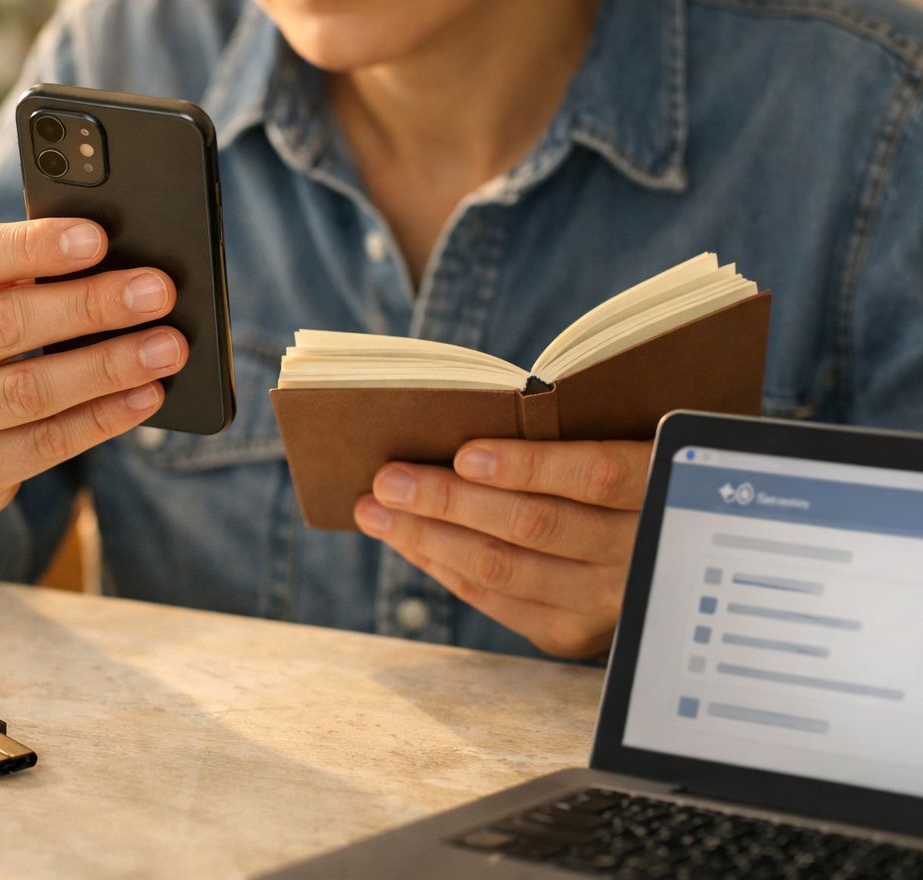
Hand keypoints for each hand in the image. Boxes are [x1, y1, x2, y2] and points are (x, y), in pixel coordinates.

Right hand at [0, 217, 187, 521]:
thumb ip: (7, 273)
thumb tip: (111, 262)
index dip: (33, 247)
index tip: (98, 238)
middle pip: (3, 326)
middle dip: (90, 306)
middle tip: (157, 292)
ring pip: (29, 392)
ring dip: (109, 366)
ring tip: (168, 346)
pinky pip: (45, 445)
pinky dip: (103, 418)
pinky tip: (146, 396)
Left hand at [353, 439, 651, 658]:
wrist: (683, 547)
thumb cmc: (633, 466)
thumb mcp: (633, 436)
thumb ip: (580, 429)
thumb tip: (469, 424)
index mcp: (667, 487)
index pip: (597, 477)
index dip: (529, 467)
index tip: (464, 453)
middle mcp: (644, 554)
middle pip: (535, 526)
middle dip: (448, 501)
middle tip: (387, 478)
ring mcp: (609, 603)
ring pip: (506, 568)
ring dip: (429, 537)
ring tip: (376, 510)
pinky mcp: (575, 635)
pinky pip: (498, 600)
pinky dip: (445, 568)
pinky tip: (408, 542)